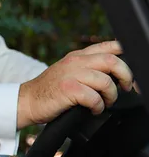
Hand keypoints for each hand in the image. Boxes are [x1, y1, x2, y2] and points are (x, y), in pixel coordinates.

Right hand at [17, 40, 133, 128]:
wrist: (27, 101)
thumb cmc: (50, 91)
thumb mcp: (69, 72)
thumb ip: (89, 69)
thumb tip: (117, 76)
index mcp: (78, 56)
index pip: (109, 46)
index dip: (126, 55)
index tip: (129, 71)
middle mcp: (75, 62)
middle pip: (112, 61)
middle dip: (126, 77)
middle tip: (125, 88)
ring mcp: (70, 74)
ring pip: (105, 81)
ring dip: (110, 96)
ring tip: (104, 103)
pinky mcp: (68, 89)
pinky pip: (94, 97)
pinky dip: (98, 106)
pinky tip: (92, 109)